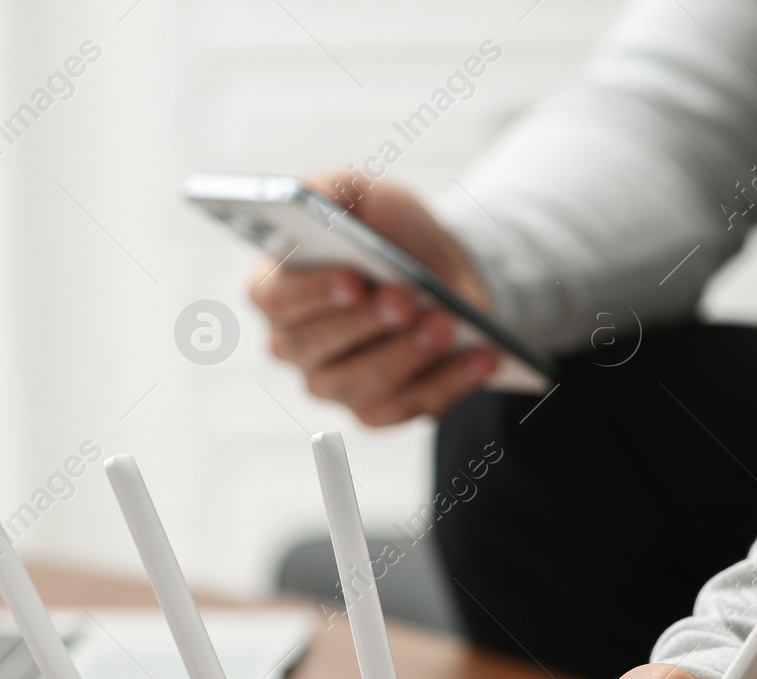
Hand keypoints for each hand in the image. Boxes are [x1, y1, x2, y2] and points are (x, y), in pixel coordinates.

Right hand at [247, 169, 498, 425]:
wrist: (437, 269)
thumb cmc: (386, 231)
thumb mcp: (357, 191)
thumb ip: (324, 189)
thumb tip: (307, 199)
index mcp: (276, 288)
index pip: (278, 298)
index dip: (313, 293)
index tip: (352, 279)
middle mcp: (293, 345)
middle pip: (317, 347)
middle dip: (366, 323)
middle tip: (406, 300)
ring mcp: (331, 384)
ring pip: (363, 382)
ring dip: (409, 354)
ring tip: (446, 324)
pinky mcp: (376, 410)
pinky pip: (406, 407)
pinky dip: (448, 383)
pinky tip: (481, 358)